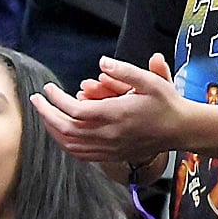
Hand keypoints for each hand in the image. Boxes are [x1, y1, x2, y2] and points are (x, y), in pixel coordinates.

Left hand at [33, 54, 185, 164]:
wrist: (181, 130)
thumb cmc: (167, 103)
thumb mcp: (152, 80)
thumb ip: (125, 71)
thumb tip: (102, 62)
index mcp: (117, 115)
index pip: (75, 111)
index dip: (57, 100)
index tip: (48, 88)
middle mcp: (110, 134)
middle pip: (66, 129)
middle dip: (46, 114)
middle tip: (36, 100)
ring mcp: (110, 148)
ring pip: (70, 145)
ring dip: (52, 130)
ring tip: (44, 115)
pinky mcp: (112, 156)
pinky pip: (81, 154)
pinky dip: (65, 144)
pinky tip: (61, 133)